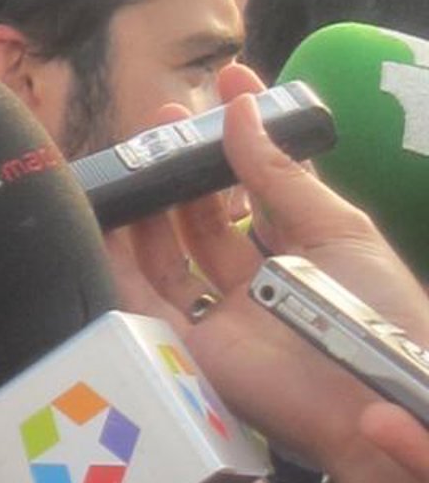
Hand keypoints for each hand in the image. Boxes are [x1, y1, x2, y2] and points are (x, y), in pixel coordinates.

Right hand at [110, 75, 428, 482]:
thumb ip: (283, 175)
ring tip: (137, 151)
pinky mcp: (185, 346)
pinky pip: (139, 295)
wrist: (375, 401)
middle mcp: (253, 281)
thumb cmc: (377, 314)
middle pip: (204, 215)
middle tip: (166, 114)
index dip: (242, 134)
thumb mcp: (339, 231)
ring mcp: (217, 314)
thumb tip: (240, 111)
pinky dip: (115, 255)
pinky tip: (104, 210)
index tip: (229, 82)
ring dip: (150, 199)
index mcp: (299, 251)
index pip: (260, 184)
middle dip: (184, 163)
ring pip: (166, 249)